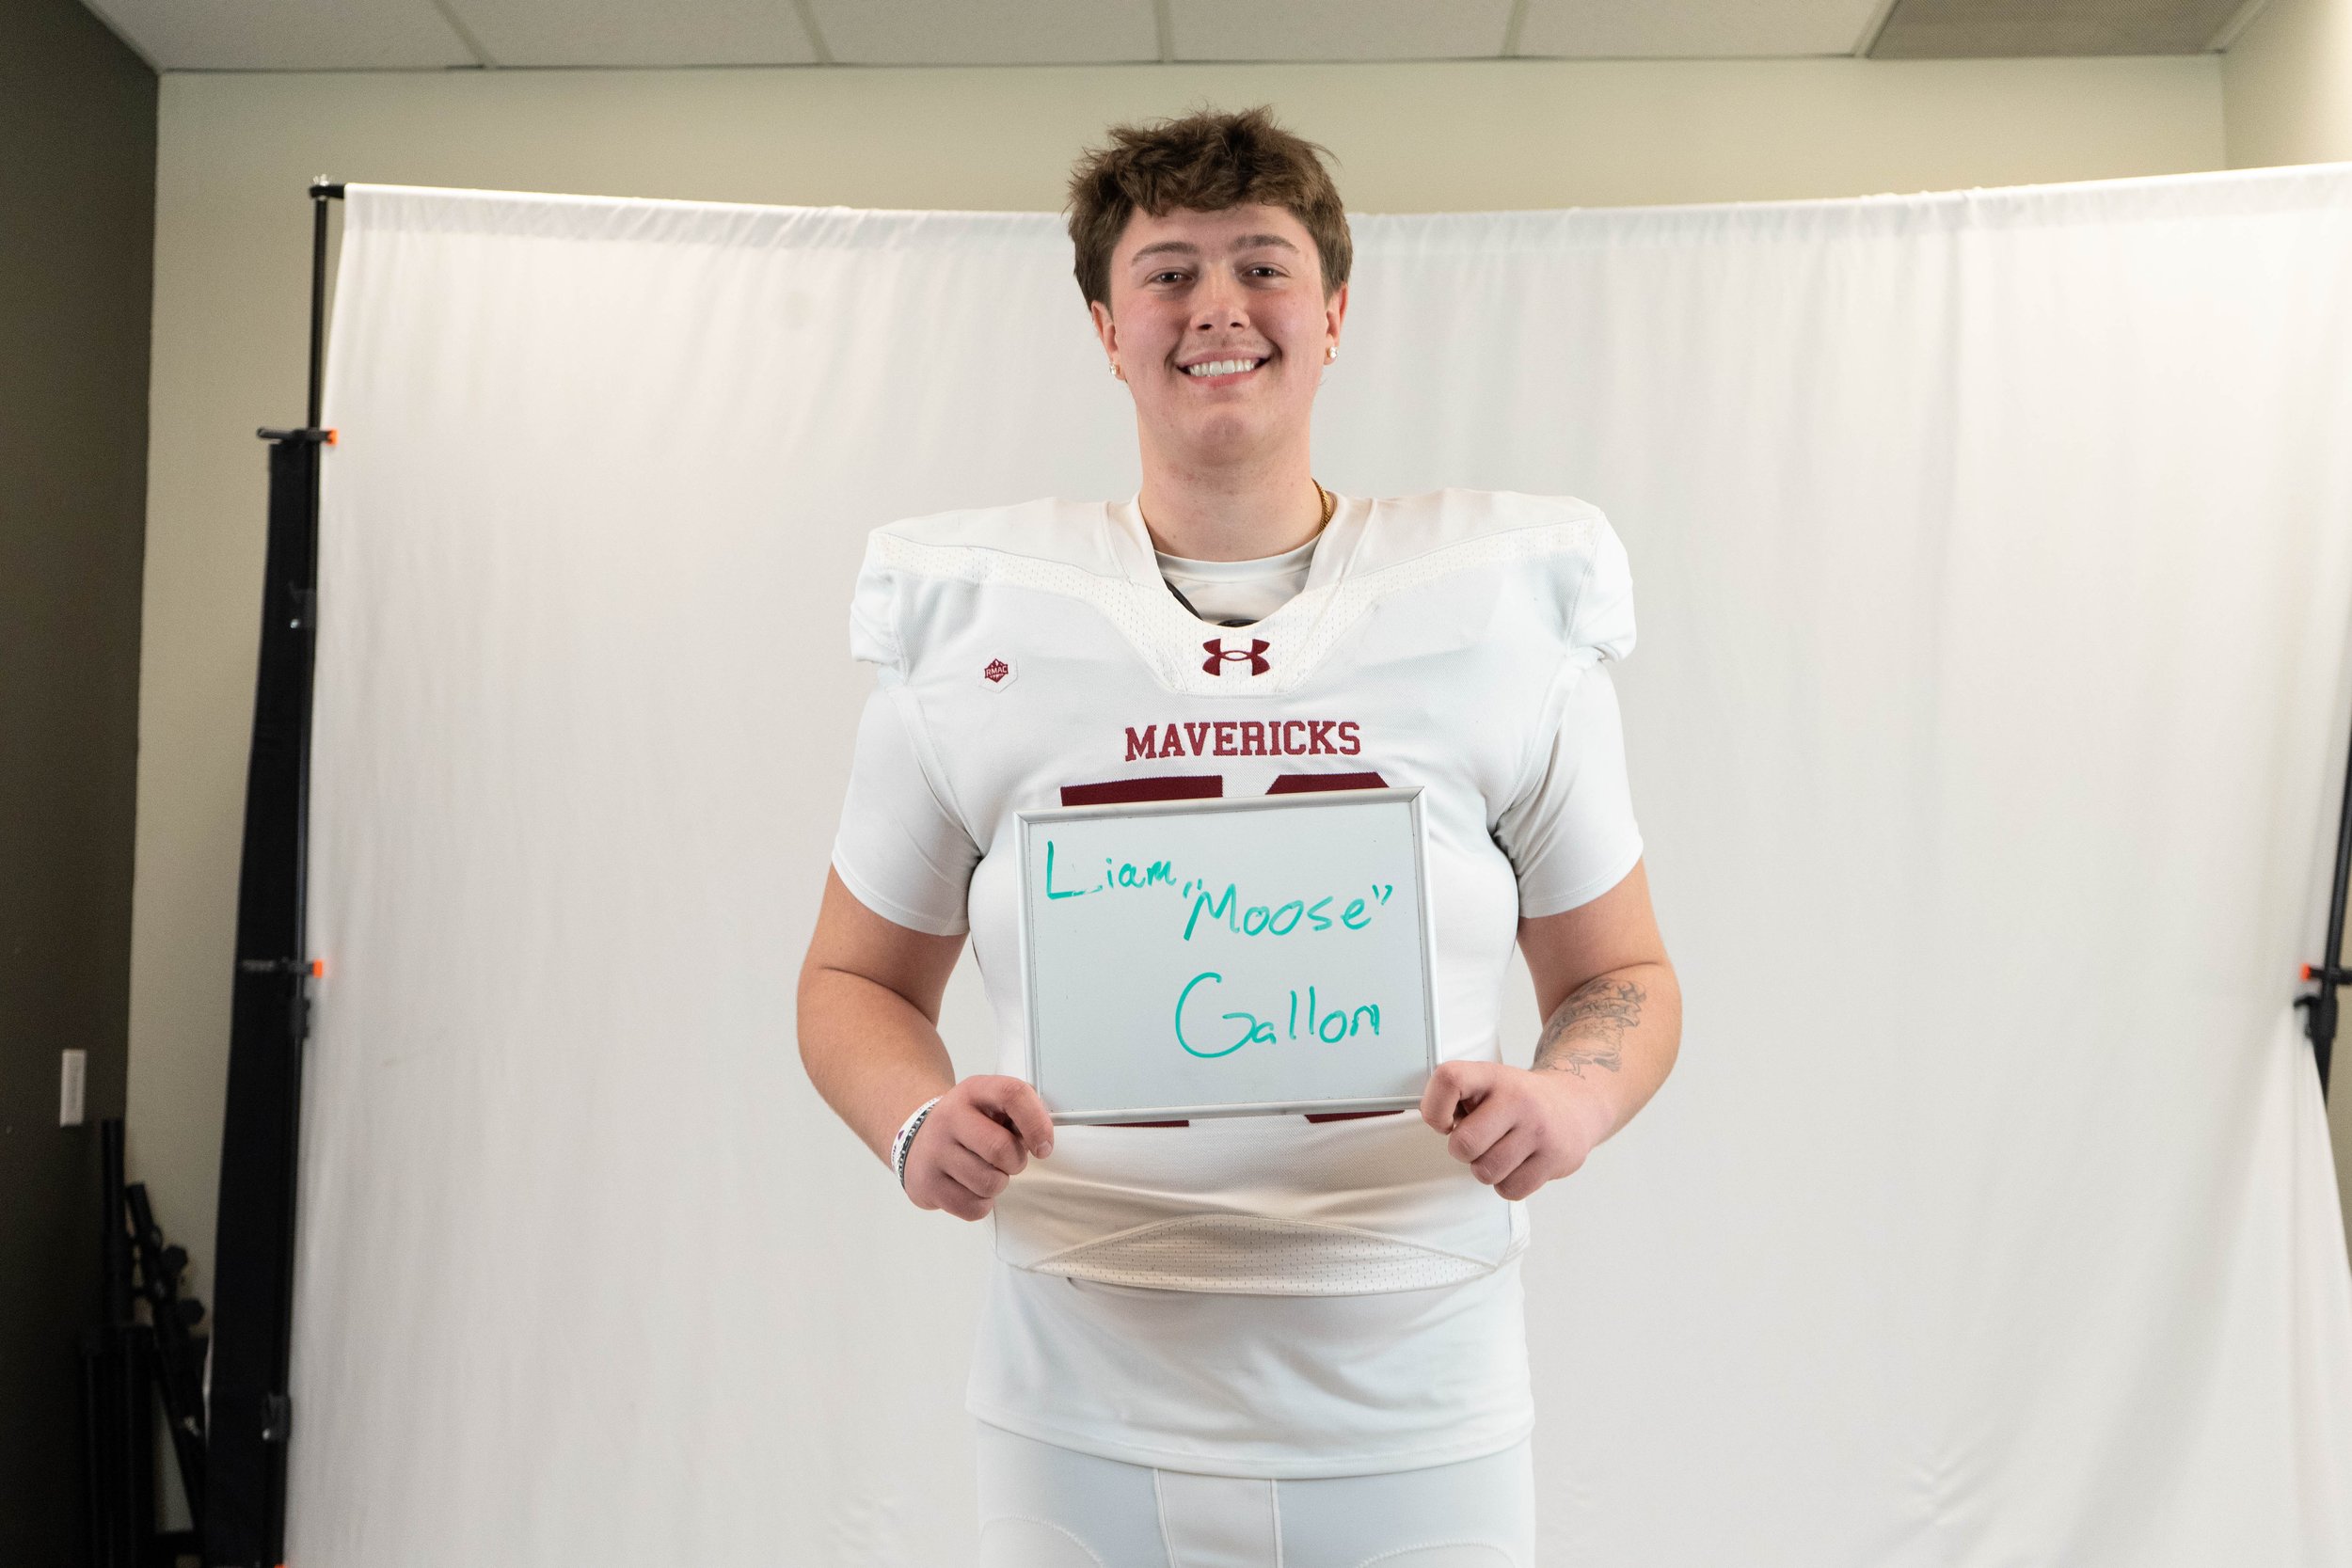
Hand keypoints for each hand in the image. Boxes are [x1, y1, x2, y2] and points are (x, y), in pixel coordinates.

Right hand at [904, 1075, 1054, 1220]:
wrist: (919, 1142)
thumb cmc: (967, 1126)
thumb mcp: (991, 1105)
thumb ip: (1020, 1115)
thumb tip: (1042, 1141)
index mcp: (973, 1091)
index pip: (1012, 1094)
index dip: (1037, 1123)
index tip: (1043, 1146)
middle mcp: (949, 1117)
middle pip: (1000, 1148)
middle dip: (1016, 1162)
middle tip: (1010, 1160)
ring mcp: (934, 1152)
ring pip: (988, 1183)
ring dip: (998, 1183)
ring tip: (986, 1171)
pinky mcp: (927, 1184)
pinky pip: (973, 1208)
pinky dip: (981, 1203)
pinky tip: (971, 1186)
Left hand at [1419, 1061, 1612, 1201]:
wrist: (1576, 1105)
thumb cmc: (1522, 1099)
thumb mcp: (1489, 1083)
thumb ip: (1458, 1097)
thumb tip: (1432, 1119)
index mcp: (1493, 1076)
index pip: (1449, 1080)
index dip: (1434, 1107)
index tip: (1443, 1122)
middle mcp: (1518, 1099)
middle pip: (1464, 1144)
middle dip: (1462, 1150)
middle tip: (1477, 1141)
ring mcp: (1539, 1130)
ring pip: (1486, 1172)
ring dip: (1485, 1169)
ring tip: (1500, 1152)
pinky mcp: (1555, 1159)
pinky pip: (1510, 1189)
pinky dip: (1507, 1184)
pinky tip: (1517, 1164)